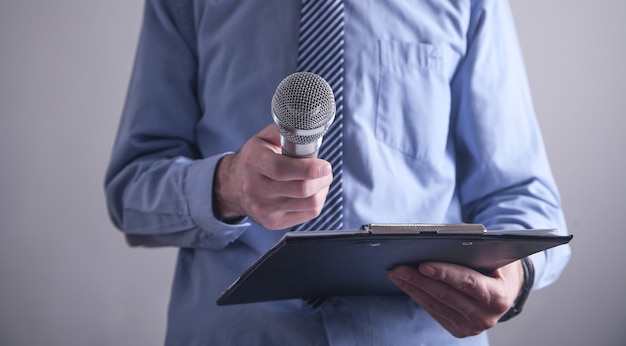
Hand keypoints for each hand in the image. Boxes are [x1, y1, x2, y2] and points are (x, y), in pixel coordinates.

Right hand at [214, 124, 332, 229]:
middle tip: (325, 170)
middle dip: (322, 178)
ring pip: (309, 203)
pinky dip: (317, 201)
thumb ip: (285, 131)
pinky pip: (308, 214)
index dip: (310, 169)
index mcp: (254, 162)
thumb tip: (310, 129)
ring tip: (319, 180)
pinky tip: (312, 192)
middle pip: (301, 189)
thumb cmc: (254, 158)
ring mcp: (264, 209)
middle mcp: (256, 188)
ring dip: (322, 190)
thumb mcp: (263, 138)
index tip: (325, 165)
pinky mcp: (273, 222)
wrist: (233, 186)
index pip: (282, 170)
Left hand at [388, 260, 523, 337]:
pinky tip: (406, 284)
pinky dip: (418, 296)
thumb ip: (475, 252)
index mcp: (498, 297)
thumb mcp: (495, 256)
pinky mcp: (459, 330)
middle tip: (399, 267)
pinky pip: (434, 312)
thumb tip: (443, 244)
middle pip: (446, 295)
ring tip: (396, 273)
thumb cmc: (498, 266)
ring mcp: (471, 326)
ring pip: (435, 305)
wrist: (507, 290)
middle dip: (419, 280)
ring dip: (413, 288)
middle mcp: (486, 316)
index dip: (445, 273)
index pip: (468, 283)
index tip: (423, 265)